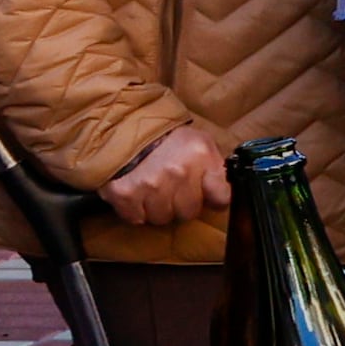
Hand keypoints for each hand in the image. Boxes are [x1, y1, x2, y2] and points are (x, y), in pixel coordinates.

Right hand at [103, 121, 232, 227]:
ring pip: (162, 218)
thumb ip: (214, 168)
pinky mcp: (125, 194)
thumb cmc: (164, 138)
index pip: (221, 198)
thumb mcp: (199, 142)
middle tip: (171, 188)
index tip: (204, 193)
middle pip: (189, 212)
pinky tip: (135, 194)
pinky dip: (134, 210)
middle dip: (181, 204)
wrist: (121, 127)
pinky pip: (136, 218)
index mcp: (201, 157)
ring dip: (156, 208)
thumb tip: (223, 193)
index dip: (212, 198)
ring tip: (151, 190)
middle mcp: (178, 172)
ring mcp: (150, 185)